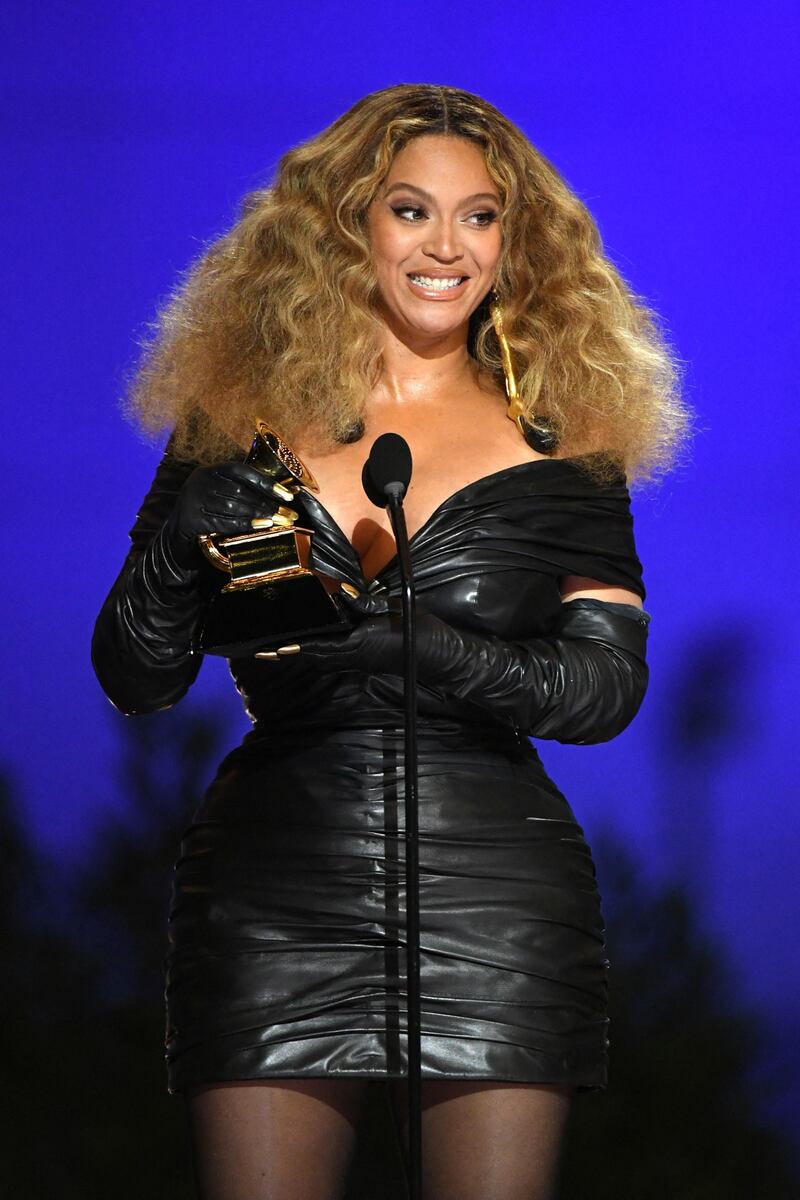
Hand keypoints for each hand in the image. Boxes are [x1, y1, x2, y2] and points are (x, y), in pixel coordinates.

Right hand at [163, 461, 299, 569]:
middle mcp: (201, 481)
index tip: (288, 495)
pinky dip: (246, 524)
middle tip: (289, 514)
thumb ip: (243, 489)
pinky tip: (262, 526)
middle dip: (268, 503)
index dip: (266, 482)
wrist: (176, 531)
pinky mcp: (194, 519)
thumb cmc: (207, 509)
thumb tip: (281, 495)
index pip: (242, 471)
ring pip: (234, 506)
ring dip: (260, 514)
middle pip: (241, 491)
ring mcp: (195, 499)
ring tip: (279, 521)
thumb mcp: (220, 492)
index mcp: (210, 471)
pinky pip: (225, 522)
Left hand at [257, 590, 450, 677]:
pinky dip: (318, 652)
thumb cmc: (416, 630)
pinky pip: (335, 658)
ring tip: (279, 648)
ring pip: (323, 659)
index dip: (296, 648)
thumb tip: (340, 592)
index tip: (275, 648)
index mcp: (358, 644)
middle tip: (265, 650)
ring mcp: (359, 662)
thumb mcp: (391, 609)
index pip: (319, 646)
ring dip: (302, 654)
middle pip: (315, 657)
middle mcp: (354, 657)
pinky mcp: (365, 661)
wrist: (437, 655)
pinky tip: (311, 645)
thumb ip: (365, 603)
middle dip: (290, 654)